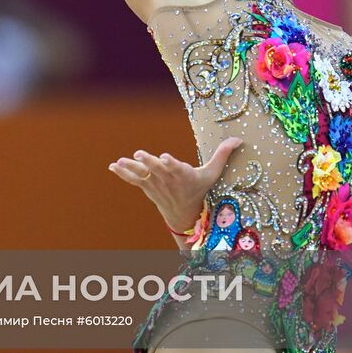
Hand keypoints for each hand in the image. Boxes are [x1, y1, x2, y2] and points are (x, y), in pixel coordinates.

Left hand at [108, 137, 243, 234]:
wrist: (184, 214)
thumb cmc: (199, 189)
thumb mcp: (212, 174)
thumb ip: (223, 155)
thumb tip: (238, 138)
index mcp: (184, 176)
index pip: (177, 168)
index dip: (171, 163)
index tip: (165, 157)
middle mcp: (168, 181)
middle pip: (157, 170)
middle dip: (148, 162)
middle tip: (139, 154)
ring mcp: (156, 184)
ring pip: (143, 175)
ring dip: (131, 168)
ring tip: (120, 161)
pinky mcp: (147, 187)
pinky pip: (134, 180)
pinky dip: (123, 174)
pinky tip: (112, 166)